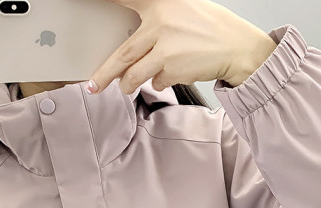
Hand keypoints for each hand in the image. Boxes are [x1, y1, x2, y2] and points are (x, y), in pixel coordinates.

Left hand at [87, 0, 277, 94]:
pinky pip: (155, 82)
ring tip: (126, 86)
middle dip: (105, 74)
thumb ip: (156, 18)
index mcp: (161, 2)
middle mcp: (160, 23)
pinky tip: (171, 73)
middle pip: (122, 54)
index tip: (82, 0)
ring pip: (134, 75)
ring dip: (128, 84)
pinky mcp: (173, 69)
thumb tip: (133, 38)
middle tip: (93, 84)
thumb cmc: (211, 29)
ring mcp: (166, 49)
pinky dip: (158, 82)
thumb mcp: (183, 10)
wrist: (238, 48)